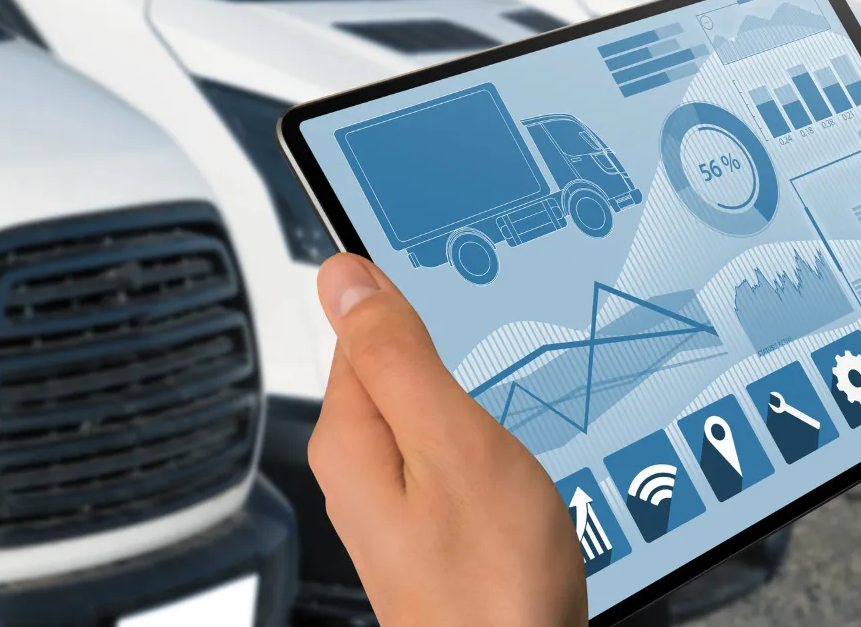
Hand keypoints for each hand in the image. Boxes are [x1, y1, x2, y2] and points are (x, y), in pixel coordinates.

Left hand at [311, 254, 584, 626]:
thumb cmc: (491, 583)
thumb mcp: (452, 442)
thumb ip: (398, 355)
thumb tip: (343, 276)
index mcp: (351, 439)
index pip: (360, 328)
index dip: (413, 301)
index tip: (463, 294)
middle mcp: (360, 472)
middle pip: (396, 372)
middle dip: (449, 356)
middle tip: (505, 361)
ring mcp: (397, 506)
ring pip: (430, 418)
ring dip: (474, 405)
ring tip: (516, 412)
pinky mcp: (433, 533)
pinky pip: (452, 462)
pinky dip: (486, 449)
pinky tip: (517, 464)